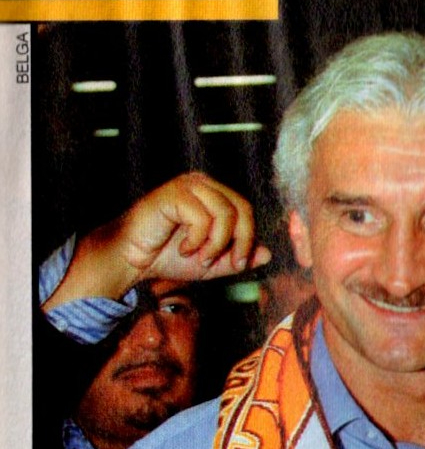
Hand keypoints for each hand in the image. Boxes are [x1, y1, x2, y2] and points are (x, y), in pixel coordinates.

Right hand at [43, 172, 270, 306]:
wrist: (134, 258)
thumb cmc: (169, 256)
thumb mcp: (211, 263)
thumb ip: (237, 258)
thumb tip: (267, 254)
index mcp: (215, 195)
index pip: (247, 210)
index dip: (248, 239)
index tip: (238, 263)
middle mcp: (203, 184)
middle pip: (242, 208)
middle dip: (238, 241)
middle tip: (222, 262)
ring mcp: (188, 185)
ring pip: (225, 213)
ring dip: (215, 244)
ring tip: (198, 256)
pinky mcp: (174, 193)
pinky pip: (202, 217)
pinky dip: (197, 240)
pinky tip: (184, 248)